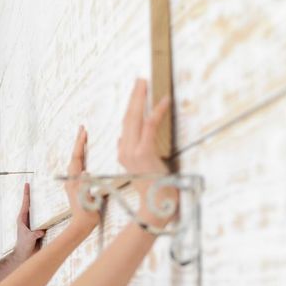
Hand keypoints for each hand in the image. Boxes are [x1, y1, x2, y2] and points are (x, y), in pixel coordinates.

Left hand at [12, 183, 44, 262]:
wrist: (24, 255)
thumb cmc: (24, 246)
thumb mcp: (29, 239)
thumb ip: (35, 234)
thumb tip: (42, 231)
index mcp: (22, 218)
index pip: (25, 203)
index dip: (26, 193)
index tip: (27, 184)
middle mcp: (28, 219)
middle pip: (32, 204)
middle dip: (35, 195)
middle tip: (39, 184)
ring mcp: (33, 223)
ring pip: (38, 211)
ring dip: (43, 204)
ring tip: (48, 194)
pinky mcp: (38, 227)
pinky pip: (44, 218)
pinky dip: (48, 214)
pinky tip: (54, 211)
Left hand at [64, 125, 100, 230]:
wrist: (81, 225)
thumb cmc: (86, 213)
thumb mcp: (87, 199)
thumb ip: (85, 186)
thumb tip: (85, 172)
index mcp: (74, 180)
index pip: (77, 157)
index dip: (80, 143)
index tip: (83, 131)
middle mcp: (71, 179)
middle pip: (75, 156)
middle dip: (79, 142)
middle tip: (82, 128)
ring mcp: (73, 182)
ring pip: (77, 161)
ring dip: (80, 149)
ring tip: (84, 138)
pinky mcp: (77, 186)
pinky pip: (79, 167)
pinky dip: (83, 158)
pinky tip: (86, 157)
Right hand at [117, 79, 174, 226]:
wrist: (154, 205)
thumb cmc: (152, 189)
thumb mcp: (138, 169)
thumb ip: (130, 153)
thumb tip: (122, 139)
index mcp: (123, 153)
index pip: (126, 125)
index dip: (131, 107)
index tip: (136, 93)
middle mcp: (124, 150)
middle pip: (128, 118)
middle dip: (134, 97)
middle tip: (140, 80)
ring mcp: (133, 151)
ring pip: (135, 118)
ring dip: (141, 98)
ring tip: (145, 83)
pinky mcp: (144, 152)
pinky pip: (149, 126)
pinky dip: (156, 111)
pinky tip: (163, 99)